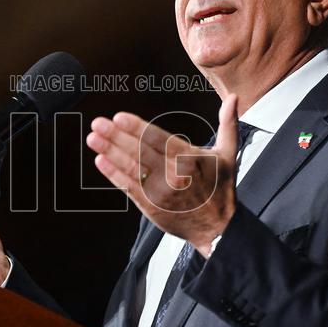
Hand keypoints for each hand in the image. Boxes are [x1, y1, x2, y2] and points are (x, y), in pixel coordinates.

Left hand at [85, 94, 239, 256]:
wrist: (217, 228)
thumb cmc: (220, 189)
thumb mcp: (227, 155)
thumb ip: (228, 124)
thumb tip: (233, 98)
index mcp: (190, 160)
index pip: (158, 140)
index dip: (136, 128)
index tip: (118, 118)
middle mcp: (174, 175)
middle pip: (140, 152)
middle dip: (116, 137)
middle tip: (98, 124)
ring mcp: (160, 192)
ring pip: (131, 168)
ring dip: (110, 152)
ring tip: (93, 139)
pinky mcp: (151, 206)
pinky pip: (129, 187)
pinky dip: (113, 174)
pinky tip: (100, 161)